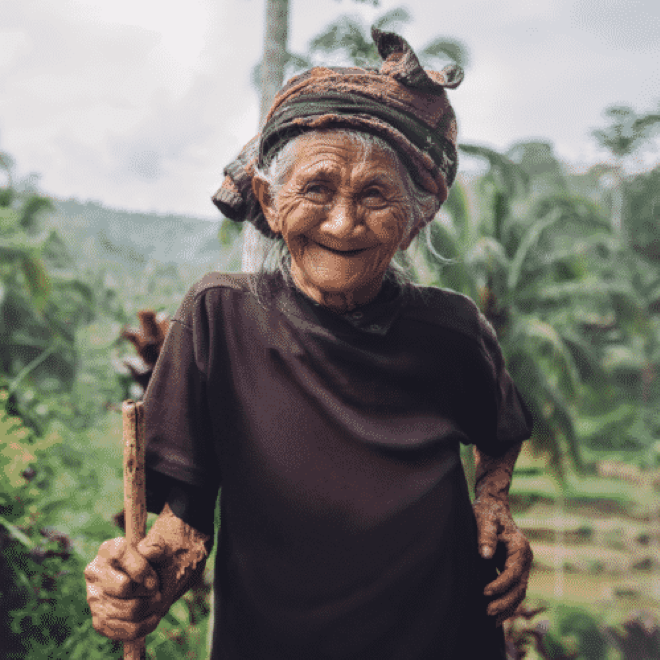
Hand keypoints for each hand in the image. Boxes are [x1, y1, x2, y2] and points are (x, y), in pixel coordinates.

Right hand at [84, 503, 209, 641]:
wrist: (155, 587)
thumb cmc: (156, 566)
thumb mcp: (163, 551)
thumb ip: (158, 546)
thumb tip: (147, 550)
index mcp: (108, 550)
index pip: (120, 555)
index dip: (142, 568)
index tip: (153, 576)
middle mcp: (95, 573)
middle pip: (124, 587)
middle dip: (149, 590)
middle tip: (155, 588)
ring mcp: (94, 599)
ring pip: (130, 610)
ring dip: (152, 606)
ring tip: (154, 599)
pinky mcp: (100, 623)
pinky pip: (129, 630)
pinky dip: (148, 623)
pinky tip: (151, 614)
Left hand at [472, 494, 532, 626]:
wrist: (494, 505)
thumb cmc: (488, 511)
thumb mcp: (484, 518)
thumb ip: (485, 535)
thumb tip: (485, 554)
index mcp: (520, 547)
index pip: (513, 572)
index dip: (500, 584)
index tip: (485, 592)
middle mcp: (525, 559)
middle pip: (519, 587)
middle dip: (505, 602)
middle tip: (488, 612)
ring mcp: (521, 565)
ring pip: (519, 592)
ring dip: (507, 606)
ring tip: (491, 620)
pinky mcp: (514, 568)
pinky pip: (514, 589)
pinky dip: (507, 601)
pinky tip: (496, 614)